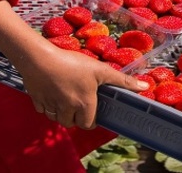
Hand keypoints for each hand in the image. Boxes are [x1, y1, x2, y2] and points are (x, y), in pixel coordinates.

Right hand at [16, 43, 146, 128]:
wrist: (38, 58)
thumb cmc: (71, 63)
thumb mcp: (100, 69)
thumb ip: (121, 80)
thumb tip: (144, 87)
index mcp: (83, 104)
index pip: (88, 124)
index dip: (91, 119)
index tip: (91, 111)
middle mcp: (66, 109)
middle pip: (71, 123)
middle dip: (75, 118)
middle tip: (77, 104)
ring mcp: (50, 106)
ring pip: (56, 118)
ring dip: (60, 113)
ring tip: (64, 98)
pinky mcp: (36, 100)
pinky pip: (43, 109)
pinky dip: (47, 105)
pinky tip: (50, 91)